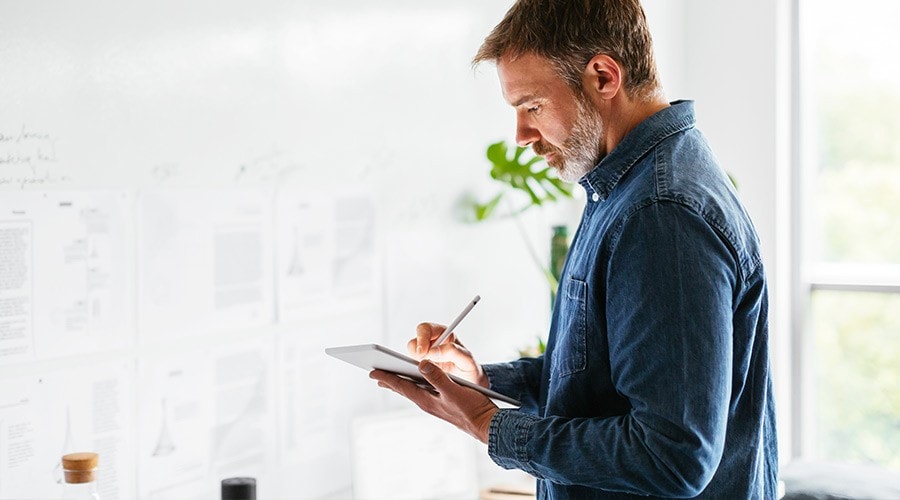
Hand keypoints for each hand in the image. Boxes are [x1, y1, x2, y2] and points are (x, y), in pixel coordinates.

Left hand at [370, 360, 498, 443]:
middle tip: (375, 375)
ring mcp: (435, 405)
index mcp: (427, 400)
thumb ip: (437, 377)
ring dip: (401, 383)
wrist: (486, 425)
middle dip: (390, 381)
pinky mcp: (444, 405)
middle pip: (405, 389)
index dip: (387, 378)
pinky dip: (416, 386)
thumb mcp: (454, 390)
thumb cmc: (472, 409)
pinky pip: (424, 393)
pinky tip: (417, 384)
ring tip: (391, 379)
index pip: (402, 386)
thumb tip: (421, 364)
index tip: (373, 372)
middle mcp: (428, 403)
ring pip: (413, 391)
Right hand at [408, 322, 488, 387]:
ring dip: (415, 362)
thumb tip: (433, 352)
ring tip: (425, 371)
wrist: (470, 386)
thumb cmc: (470, 369)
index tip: (423, 352)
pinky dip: (414, 370)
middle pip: (415, 340)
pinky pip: (411, 366)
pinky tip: (421, 376)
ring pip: (411, 354)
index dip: (422, 339)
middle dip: (416, 351)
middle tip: (421, 362)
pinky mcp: (422, 367)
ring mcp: (426, 355)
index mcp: (445, 335)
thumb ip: (453, 352)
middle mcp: (433, 343)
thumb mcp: (467, 360)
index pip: (427, 329)